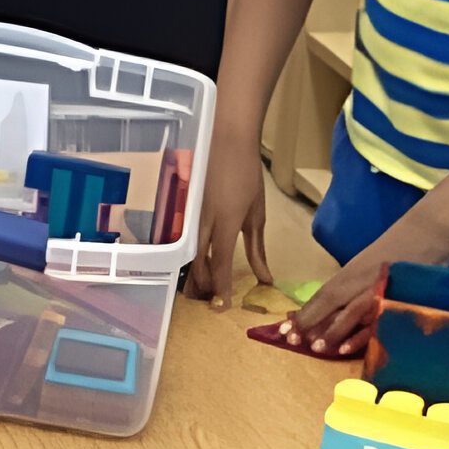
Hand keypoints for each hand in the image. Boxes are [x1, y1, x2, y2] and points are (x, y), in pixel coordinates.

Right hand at [191, 146, 269, 305]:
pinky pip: (184, 241)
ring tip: (202, 291)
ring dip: (193, 276)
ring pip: (187, 255)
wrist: (226, 140)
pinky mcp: (184, 210)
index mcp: (225, 224)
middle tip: (209, 304)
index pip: (218, 265)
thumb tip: (265, 278)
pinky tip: (193, 265)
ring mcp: (190, 216)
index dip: (220, 289)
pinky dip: (188, 258)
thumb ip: (257, 248)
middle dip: (202, 288)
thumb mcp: (257, 213)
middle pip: (197, 265)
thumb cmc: (246, 175)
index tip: (222, 308)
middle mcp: (203, 223)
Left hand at [291, 210, 448, 348]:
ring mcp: (376, 289)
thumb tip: (335, 309)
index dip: (304, 313)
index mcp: (350, 273)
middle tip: (289, 340)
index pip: (322, 296)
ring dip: (330, 331)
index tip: (284, 328)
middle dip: (308, 323)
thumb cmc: (398, 248)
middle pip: (328, 304)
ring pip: (347, 314)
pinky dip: (359, 335)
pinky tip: (345, 348)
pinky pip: (374, 321)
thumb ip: (354, 286)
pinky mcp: (394, 299)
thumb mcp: (369, 266)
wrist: (428, 230)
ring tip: (314, 348)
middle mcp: (358, 281)